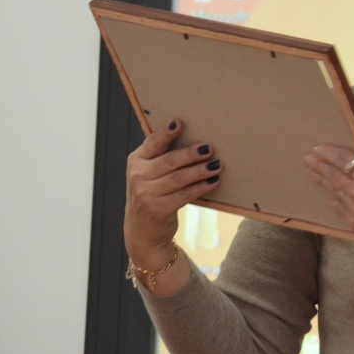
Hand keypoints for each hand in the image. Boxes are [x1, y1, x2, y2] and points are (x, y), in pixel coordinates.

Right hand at [124, 120, 220, 268]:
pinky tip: (213, 182)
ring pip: (179, 179)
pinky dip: (201, 187)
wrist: (143, 230)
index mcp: (136, 161)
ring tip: (217, 165)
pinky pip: (185, 195)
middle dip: (191, 154)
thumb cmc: (152, 193)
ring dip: (200, 171)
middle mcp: (138, 176)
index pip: (152, 143)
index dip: (165, 133)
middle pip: (169, 161)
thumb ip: (162, 157)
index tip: (179, 123)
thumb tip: (195, 138)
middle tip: (209, 148)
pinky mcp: (158, 209)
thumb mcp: (148, 173)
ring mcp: (146, 194)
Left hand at [304, 145, 353, 247]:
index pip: (344, 160)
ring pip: (334, 192)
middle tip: (308, 158)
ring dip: (322, 181)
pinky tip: (330, 194)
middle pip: (333, 176)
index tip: (320, 149)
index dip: (329, 153)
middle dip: (318, 166)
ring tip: (313, 172)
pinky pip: (341, 208)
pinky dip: (335, 199)